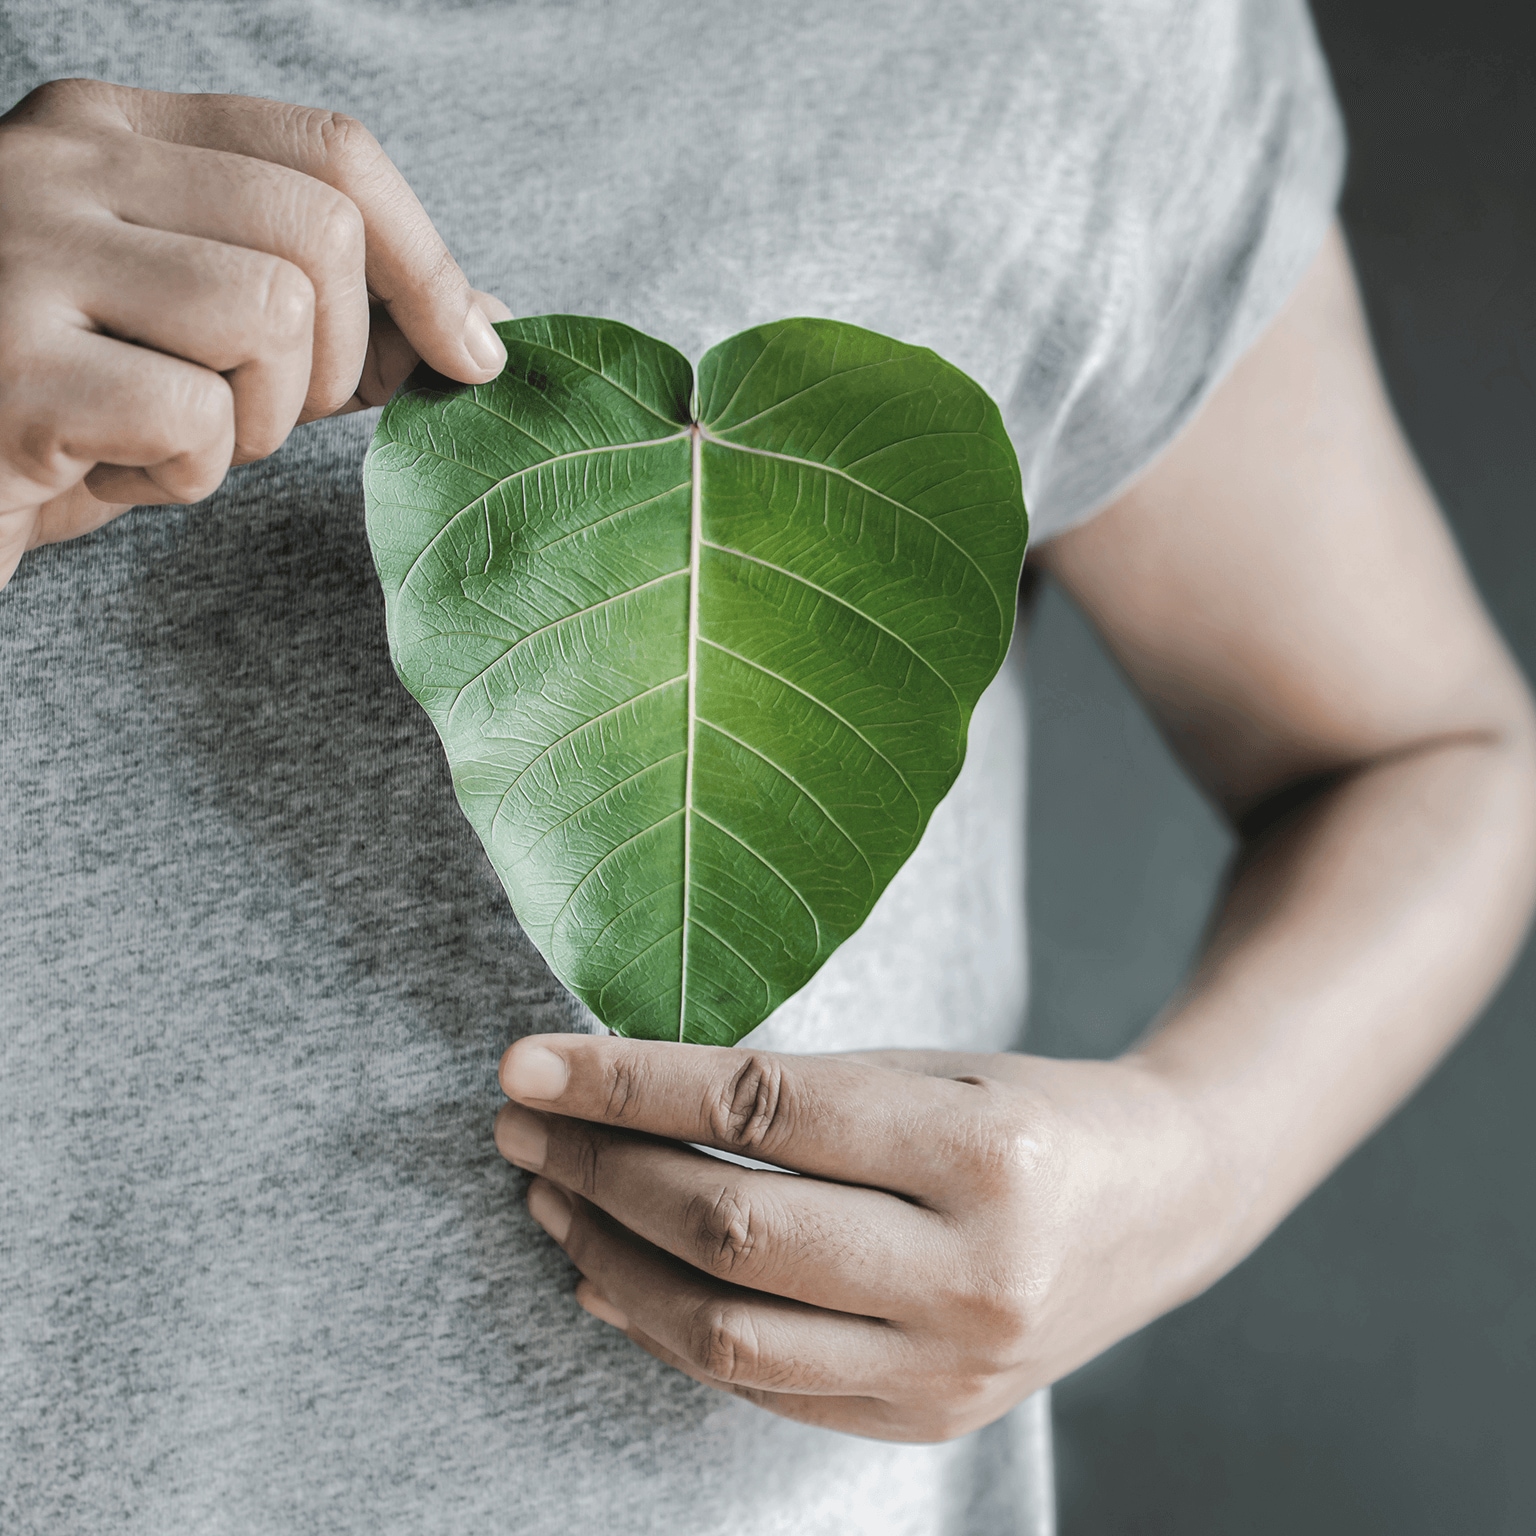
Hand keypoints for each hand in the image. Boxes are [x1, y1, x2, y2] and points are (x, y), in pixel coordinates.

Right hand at [0, 78, 510, 586]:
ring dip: (257, 421)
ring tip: (173, 437)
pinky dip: (183, 477)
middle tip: (261, 412)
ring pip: (270, 316)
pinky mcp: (8, 369)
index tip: (472, 354)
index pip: (330, 147)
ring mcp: (24, 253)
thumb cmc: (81, 407)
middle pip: (320, 233)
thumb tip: (490, 324)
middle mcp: (63, 161)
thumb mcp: (209, 342)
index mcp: (117, 129)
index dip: (427, 260)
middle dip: (335, 359)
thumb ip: (342, 318)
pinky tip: (112, 471)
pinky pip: (193, 420)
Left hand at [495, 1035, 1225, 1441]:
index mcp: (985, 1149)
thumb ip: (793, 1096)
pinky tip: (606, 1279)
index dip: (626, 1085)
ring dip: (611, 1260)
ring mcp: (952, 1367)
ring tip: (546, 1197)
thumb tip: (619, 1110)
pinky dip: (667, 1331)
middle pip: (732, 1229)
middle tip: (520, 1128)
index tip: (527, 1063)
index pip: (761, 1109)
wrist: (1161, 1208)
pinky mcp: (927, 1421)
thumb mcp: (929, 1068)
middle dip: (600, 1173)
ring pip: (729, 1331)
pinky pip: (763, 1386)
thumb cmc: (1029, 1109)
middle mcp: (974, 1272)